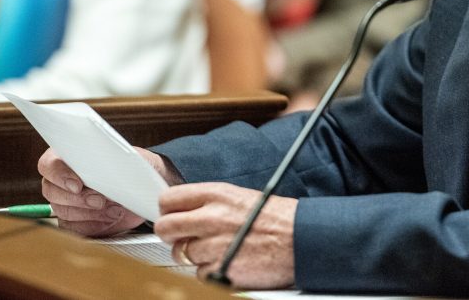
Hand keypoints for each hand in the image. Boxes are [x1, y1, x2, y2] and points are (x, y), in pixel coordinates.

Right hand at [38, 146, 171, 236]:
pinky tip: (110, 218)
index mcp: (68, 157)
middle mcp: (60, 180)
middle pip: (51, 191)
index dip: (59, 175)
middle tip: (100, 201)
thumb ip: (118, 158)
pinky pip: (73, 228)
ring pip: (63, 211)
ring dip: (89, 213)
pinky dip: (93, 225)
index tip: (78, 185)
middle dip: (78, 199)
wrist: (143, 191)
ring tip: (114, 209)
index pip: (48, 164)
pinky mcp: (72, 222)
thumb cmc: (133, 169)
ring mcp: (63, 202)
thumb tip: (112, 166)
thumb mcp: (131, 158)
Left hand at [153, 182, 296, 288]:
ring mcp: (215, 245)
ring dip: (193, 255)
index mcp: (218, 194)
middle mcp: (213, 217)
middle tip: (183, 237)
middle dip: (171, 234)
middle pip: (166, 227)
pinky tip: (227, 262)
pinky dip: (209, 272)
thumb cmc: (278, 219)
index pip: (170, 198)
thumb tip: (185, 212)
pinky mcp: (220, 270)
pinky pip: (198, 273)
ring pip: (180, 253)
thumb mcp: (242, 197)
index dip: (168, 209)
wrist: (302, 240)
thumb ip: (210, 203)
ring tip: (216, 250)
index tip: (171, 215)